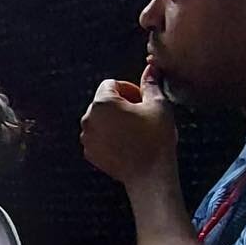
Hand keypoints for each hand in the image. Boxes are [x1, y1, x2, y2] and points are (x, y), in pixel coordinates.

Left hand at [80, 72, 176, 186]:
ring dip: (114, 121)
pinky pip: (97, 136)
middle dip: (121, 105)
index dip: (128, 89)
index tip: (141, 100)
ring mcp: (87, 137)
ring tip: (134, 131)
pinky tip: (126, 143)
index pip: (111, 84)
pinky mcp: (90, 152)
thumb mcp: (158, 105)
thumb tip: (150, 69)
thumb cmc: (155, 140)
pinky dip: (109, 136)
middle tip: (140, 116)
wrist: (149, 174)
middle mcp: (88, 118)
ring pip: (100, 119)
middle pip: (103, 101)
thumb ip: (151, 84)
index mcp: (102, 103)